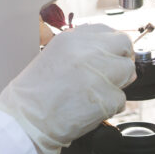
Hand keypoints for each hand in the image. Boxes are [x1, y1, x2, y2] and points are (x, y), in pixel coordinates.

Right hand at [0, 24, 134, 153]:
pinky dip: (110, 107)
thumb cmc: (35, 95)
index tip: (111, 57)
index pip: (110, 32)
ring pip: (128, 72)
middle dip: (122, 61)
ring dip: (117, 84)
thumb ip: (84, 50)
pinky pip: (121, 99)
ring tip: (95, 94)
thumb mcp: (55, 56)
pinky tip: (90, 109)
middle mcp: (88, 51)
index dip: (113, 47)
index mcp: (73, 38)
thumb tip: (113, 55)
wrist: (25, 121)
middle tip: (111, 76)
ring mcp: (99, 73)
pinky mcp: (106, 97)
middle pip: (125, 46)